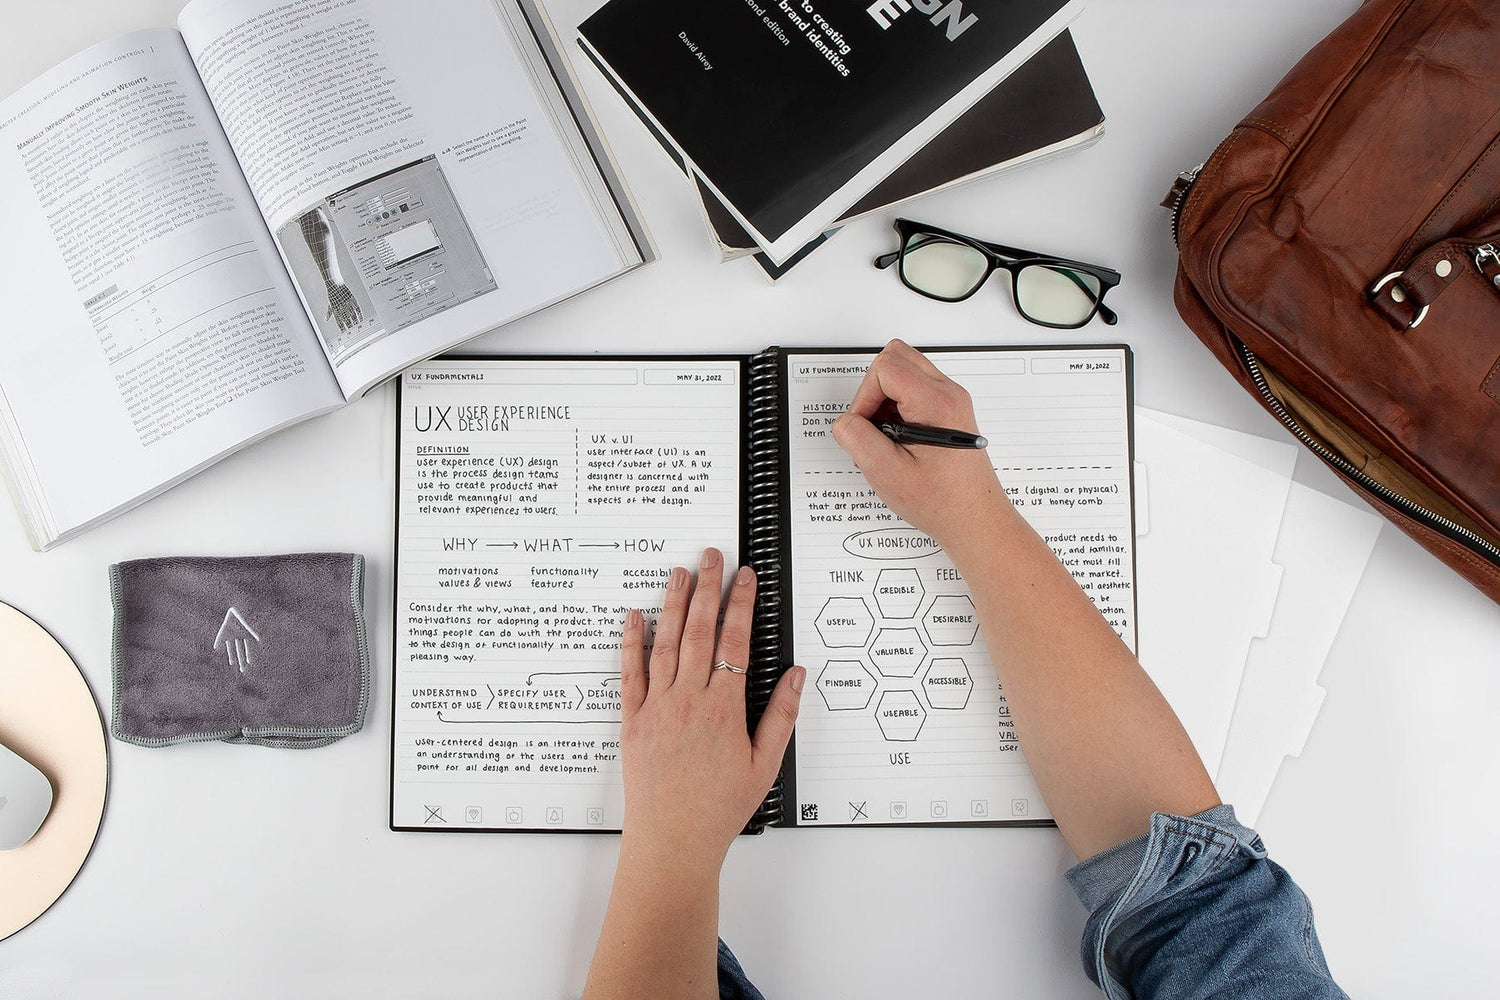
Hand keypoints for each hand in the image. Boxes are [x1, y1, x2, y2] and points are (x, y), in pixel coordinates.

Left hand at [618, 548, 803, 875]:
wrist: (673, 843)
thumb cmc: (719, 809)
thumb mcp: (764, 765)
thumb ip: (781, 716)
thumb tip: (796, 675)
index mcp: (724, 709)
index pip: (735, 641)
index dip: (741, 604)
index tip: (745, 576)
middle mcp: (689, 701)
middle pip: (699, 631)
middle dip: (707, 589)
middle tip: (710, 555)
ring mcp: (657, 708)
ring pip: (666, 644)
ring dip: (672, 604)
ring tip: (677, 572)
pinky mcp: (632, 722)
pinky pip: (630, 674)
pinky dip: (631, 643)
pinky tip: (633, 617)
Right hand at [831, 340, 1013, 549]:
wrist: (974, 519)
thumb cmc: (942, 501)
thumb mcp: (887, 473)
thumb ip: (857, 439)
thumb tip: (846, 421)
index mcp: (936, 404)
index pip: (886, 367)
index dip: (864, 395)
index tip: (865, 426)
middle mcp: (949, 394)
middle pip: (897, 356)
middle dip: (874, 388)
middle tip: (873, 425)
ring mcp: (952, 400)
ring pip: (906, 370)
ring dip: (885, 398)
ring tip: (886, 436)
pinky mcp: (949, 410)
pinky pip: (915, 389)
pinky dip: (898, 406)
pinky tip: (898, 440)